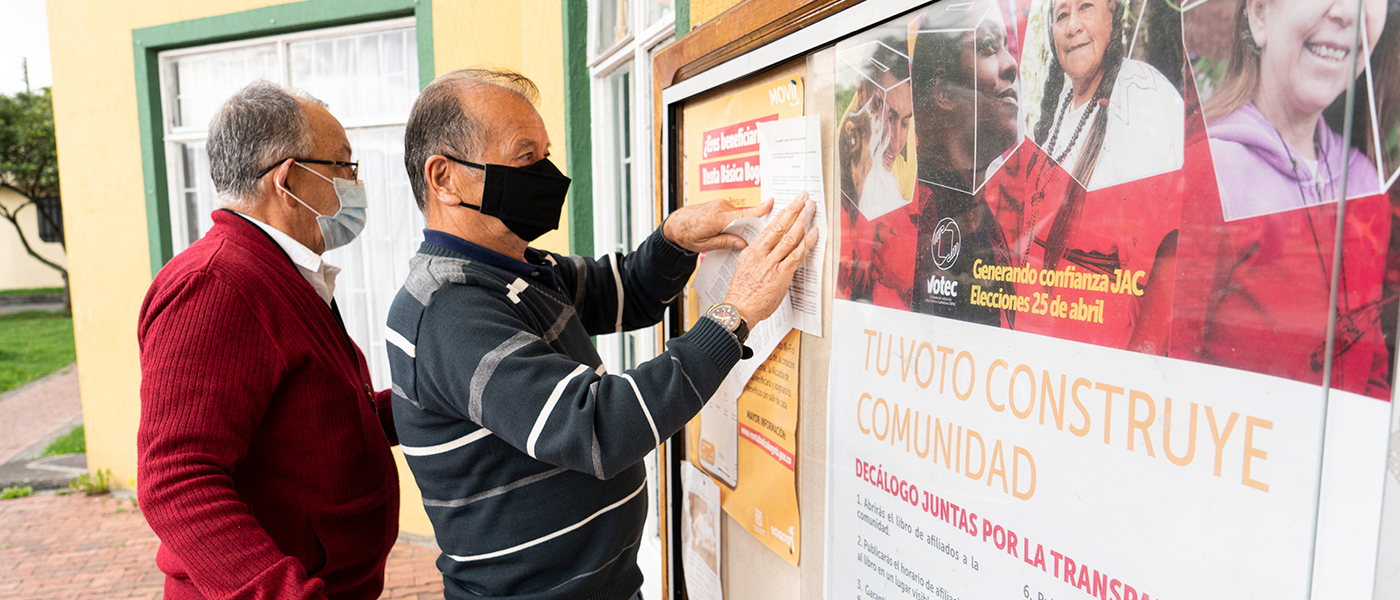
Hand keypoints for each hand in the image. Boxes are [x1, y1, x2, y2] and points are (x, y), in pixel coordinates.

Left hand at [663, 198, 774, 252]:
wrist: (674, 224)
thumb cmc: (686, 235)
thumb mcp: (704, 245)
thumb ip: (724, 242)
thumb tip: (743, 243)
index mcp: (716, 219)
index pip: (742, 214)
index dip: (758, 210)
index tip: (771, 203)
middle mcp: (720, 208)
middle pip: (744, 217)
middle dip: (748, 228)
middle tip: (746, 240)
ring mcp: (720, 204)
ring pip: (738, 216)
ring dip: (739, 226)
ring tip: (731, 238)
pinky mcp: (720, 204)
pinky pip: (733, 214)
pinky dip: (734, 222)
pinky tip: (727, 232)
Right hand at [722, 194, 819, 323]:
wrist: (739, 309)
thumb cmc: (743, 292)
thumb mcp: (745, 266)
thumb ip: (759, 255)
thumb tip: (772, 245)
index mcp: (752, 251)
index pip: (770, 227)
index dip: (784, 213)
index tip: (792, 203)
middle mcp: (762, 254)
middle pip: (781, 226)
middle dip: (794, 210)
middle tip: (804, 198)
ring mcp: (772, 264)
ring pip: (790, 238)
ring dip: (803, 221)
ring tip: (811, 210)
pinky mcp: (781, 275)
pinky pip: (797, 255)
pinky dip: (807, 243)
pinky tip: (814, 233)